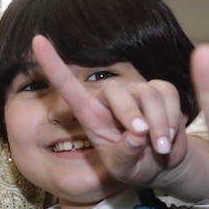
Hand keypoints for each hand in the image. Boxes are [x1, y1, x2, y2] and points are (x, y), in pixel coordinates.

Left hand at [32, 35, 187, 186]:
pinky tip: (170, 137)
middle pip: (118, 91)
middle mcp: (110, 96)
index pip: (67, 85)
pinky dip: (172, 118)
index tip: (36, 40)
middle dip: (131, 115)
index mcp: (90, 113)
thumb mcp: (123, 168)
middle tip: (144, 139)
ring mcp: (135, 90)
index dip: (52, 63)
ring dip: (159, 124)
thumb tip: (136, 135)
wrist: (162, 163)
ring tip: (160, 148)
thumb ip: (124, 154)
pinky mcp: (160, 89)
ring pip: (148, 93)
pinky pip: (168, 94)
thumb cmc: (133, 164)